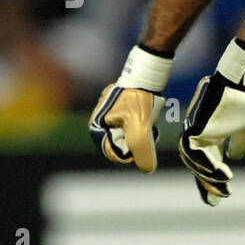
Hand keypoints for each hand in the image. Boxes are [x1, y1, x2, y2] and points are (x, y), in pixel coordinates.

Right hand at [89, 46, 172, 172]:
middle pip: (122, 145)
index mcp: (96, 127)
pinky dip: (142, 126)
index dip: (132, 151)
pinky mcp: (120, 111)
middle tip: (147, 127)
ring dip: (140, 134)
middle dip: (136, 141)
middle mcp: (99, 123)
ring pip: (128, 137)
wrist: (146, 75)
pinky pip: (132, 127)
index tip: (143, 137)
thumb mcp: (140, 127)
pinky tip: (148, 117)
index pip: (115, 153)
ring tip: (147, 121)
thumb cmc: (139, 99)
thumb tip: (147, 169)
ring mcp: (109, 116)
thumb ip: (141, 150)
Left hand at [178, 39, 244, 205]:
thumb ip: (241, 143)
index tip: (219, 196)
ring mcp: (195, 130)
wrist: (241, 81)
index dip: (213, 179)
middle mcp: (201, 134)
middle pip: (199, 164)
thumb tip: (235, 158)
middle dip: (207, 183)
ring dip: (207, 176)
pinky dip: (204, 164)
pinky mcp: (195, 126)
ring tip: (222, 186)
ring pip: (194, 160)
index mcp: (212, 135)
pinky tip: (218, 173)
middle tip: (216, 199)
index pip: (210, 161)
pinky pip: (194, 150)